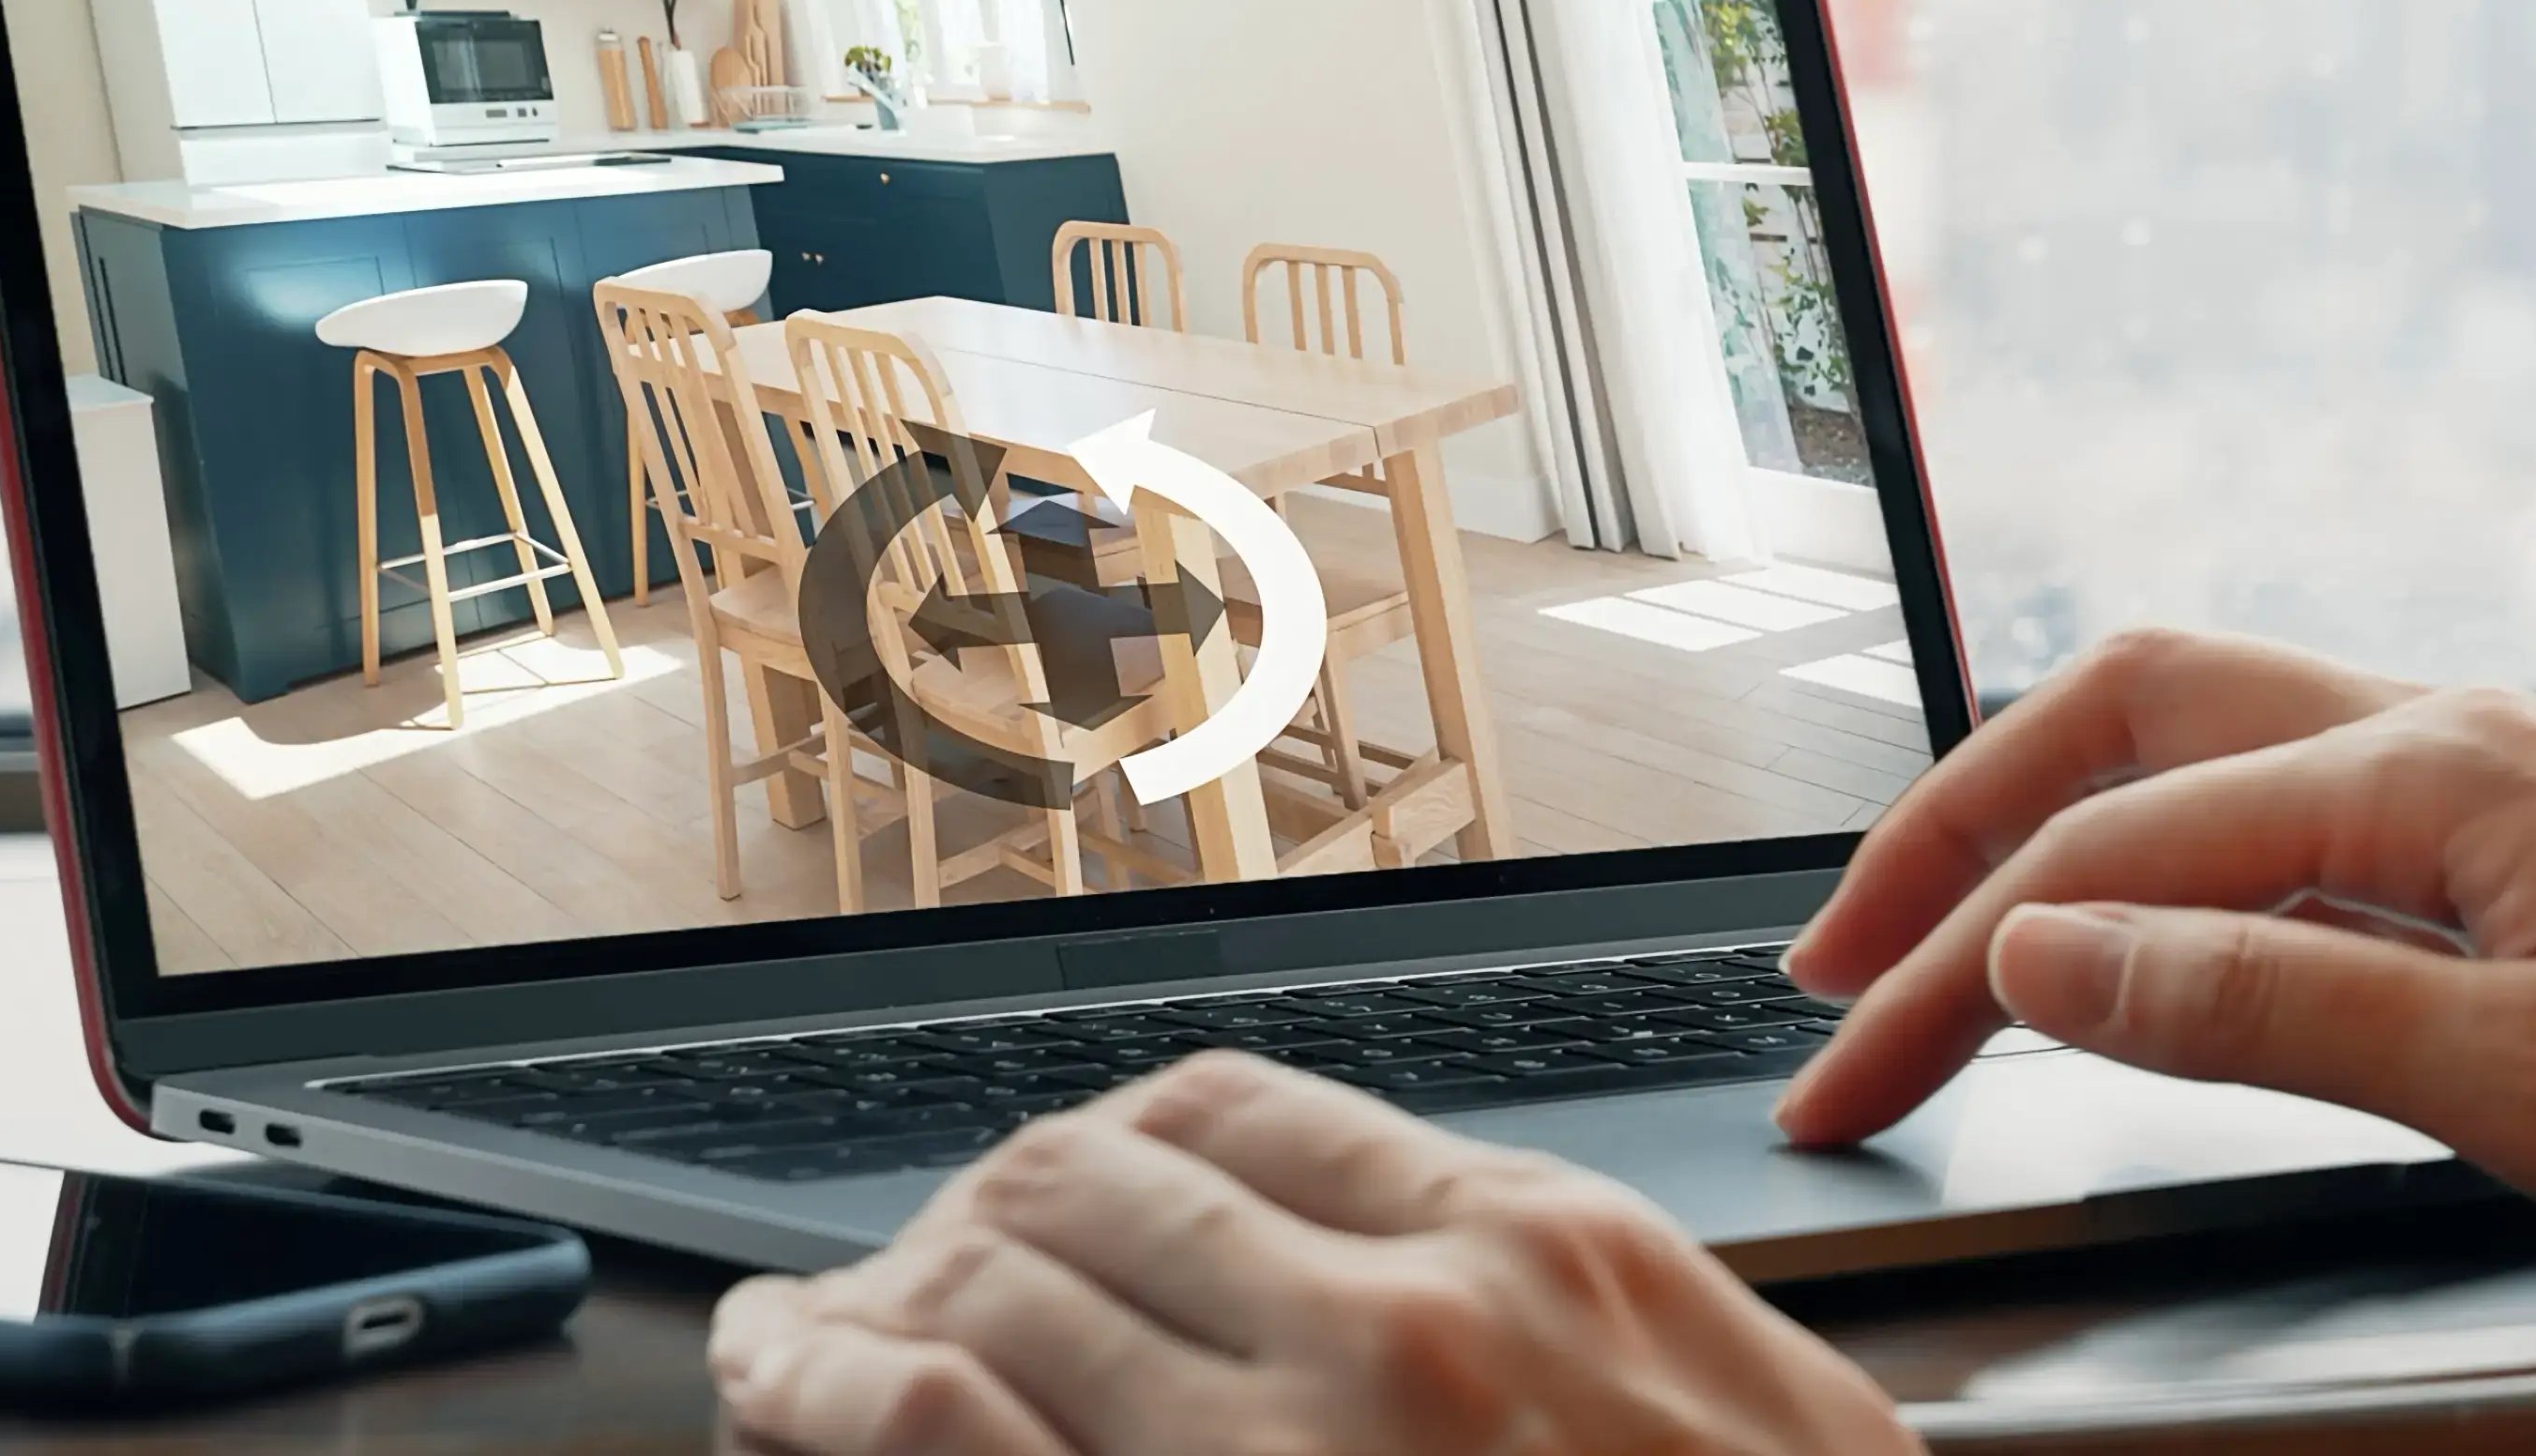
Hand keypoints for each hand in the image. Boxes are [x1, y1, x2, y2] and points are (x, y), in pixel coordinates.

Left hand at [709, 1052, 1914, 1455]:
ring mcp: (1285, 1449)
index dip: (1102, 1149)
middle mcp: (1406, 1321)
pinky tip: (781, 1382)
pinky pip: (942, 1425)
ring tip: (793, 1336)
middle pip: (1091, 1175)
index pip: (1240, 1112)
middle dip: (962, 1214)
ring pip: (991, 1278)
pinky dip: (827, 1386)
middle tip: (888, 1276)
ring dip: (863, 1298)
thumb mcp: (1754, 1439)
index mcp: (1545, 1257)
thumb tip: (1470, 1303)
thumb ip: (1602, 1335)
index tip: (1041, 1200)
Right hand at [1776, 629, 2535, 1327]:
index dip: (1945, 965)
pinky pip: (2318, 822)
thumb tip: (2044, 952)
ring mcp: (2524, 787)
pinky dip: (2189, 872)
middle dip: (1961, 831)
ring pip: (2226, 756)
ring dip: (2067, 837)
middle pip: (2135, 725)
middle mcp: (2470, 737)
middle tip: (1836, 967)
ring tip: (1952, 941)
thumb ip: (2268, 1004)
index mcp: (2445, 768)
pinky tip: (2168, 949)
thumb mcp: (2531, 1085)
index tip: (1838, 1076)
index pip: (2114, 854)